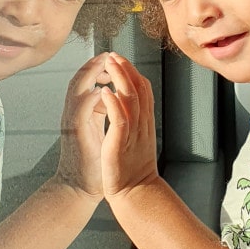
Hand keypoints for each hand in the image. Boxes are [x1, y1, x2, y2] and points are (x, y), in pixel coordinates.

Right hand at [55, 53, 110, 200]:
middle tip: (110, 54)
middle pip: (79, 78)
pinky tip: (104, 90)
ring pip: (76, 88)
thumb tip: (115, 96)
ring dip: (91, 73)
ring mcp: (72, 120)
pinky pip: (80, 108)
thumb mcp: (100, 130)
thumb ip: (104, 112)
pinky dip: (91, 96)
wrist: (79, 188)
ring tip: (106, 63)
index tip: (115, 60)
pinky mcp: (74, 132)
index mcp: (82, 112)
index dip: (99, 67)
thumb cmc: (94, 163)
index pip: (87, 81)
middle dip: (94, 64)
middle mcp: (73, 112)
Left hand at [98, 53, 160, 200]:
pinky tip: (106, 91)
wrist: (133, 194)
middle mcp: (141, 124)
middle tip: (114, 54)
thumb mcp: (132, 140)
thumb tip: (125, 106)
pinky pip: (120, 119)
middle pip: (139, 89)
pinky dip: (113, 102)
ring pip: (131, 98)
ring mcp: (132, 133)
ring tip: (110, 63)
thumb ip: (131, 122)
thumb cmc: (130, 170)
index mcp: (143, 123)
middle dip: (126, 69)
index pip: (142, 91)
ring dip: (120, 78)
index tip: (120, 60)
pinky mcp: (121, 143)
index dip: (132, 73)